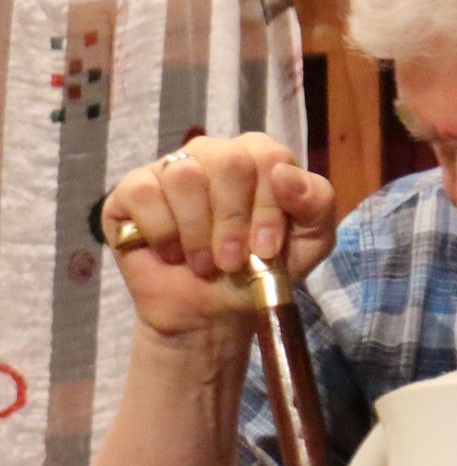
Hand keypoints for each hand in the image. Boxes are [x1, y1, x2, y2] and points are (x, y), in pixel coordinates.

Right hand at [102, 134, 337, 336]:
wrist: (212, 312)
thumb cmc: (261, 271)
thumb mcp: (309, 243)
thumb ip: (316, 203)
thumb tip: (285, 174)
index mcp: (259, 158)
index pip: (269, 157)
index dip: (269, 207)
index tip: (266, 250)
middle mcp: (213, 153)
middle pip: (228, 161)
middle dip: (233, 221)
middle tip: (232, 261)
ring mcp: (170, 168)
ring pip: (185, 176)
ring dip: (198, 233)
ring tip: (205, 264)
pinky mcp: (131, 190)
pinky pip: (144, 194)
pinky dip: (163, 233)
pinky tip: (172, 253)